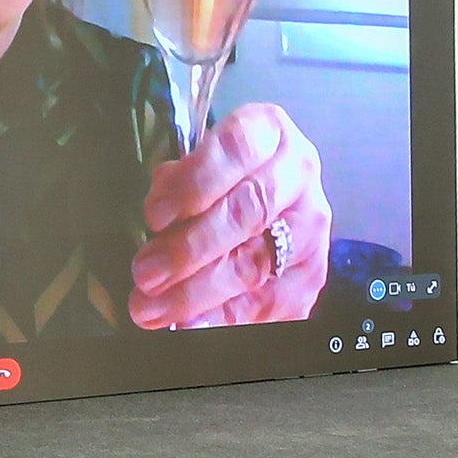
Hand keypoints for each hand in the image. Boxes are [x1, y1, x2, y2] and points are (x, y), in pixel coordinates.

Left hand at [132, 103, 331, 330]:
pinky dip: (224, 319)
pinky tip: (189, 325)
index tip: (155, 214)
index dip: (193, 183)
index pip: (236, 149)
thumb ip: (178, 179)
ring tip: (152, 307)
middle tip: (145, 273)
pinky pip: (269, 302)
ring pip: (255, 262)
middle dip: (189, 248)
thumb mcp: (196, 163)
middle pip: (248, 212)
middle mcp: (298, 175)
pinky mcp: (311, 273)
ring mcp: (311, 226)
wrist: (270, 200)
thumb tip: (161, 208)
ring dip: (197, 291)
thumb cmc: (220, 178)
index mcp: (269, 133)